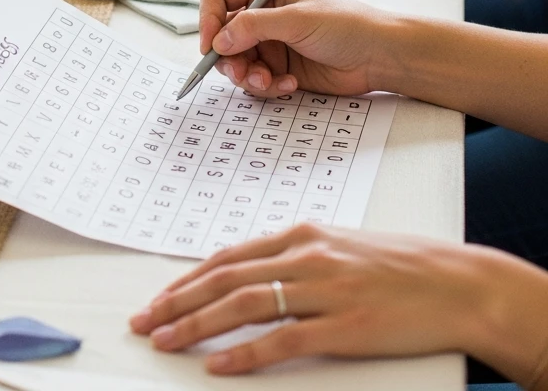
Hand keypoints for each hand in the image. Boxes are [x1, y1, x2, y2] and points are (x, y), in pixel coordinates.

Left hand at [129, 224, 494, 375]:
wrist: (456, 283)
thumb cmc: (402, 267)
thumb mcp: (342, 247)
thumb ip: (299, 258)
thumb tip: (255, 275)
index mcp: (303, 234)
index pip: (230, 256)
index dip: (189, 278)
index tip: (159, 297)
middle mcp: (307, 256)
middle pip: (226, 277)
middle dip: (179, 299)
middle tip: (144, 320)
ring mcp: (325, 290)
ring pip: (244, 304)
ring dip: (198, 324)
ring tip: (166, 340)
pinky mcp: (345, 327)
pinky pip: (282, 340)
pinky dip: (245, 354)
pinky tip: (218, 366)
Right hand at [197, 0, 387, 96]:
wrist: (379, 56)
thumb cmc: (346, 25)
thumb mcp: (297, 20)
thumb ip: (255, 27)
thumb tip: (218, 41)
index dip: (208, 19)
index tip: (211, 45)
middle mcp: (262, 15)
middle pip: (221, 35)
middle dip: (228, 58)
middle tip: (242, 73)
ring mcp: (269, 44)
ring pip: (235, 62)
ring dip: (247, 76)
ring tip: (269, 81)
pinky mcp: (279, 69)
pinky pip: (255, 81)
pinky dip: (266, 86)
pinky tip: (289, 84)